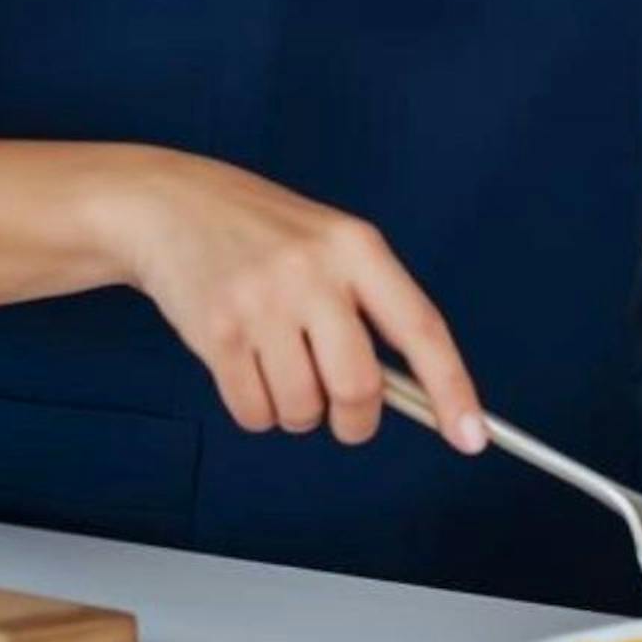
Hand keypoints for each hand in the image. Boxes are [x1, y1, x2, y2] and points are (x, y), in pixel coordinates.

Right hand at [93, 148, 485, 452]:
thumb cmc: (264, 235)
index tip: (471, 436)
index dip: (452, 389)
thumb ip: (371, 308)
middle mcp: (313, 271)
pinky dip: (258, 411)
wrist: (170, 205)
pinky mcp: (217, 331)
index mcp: (357, 246)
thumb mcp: (331, 244)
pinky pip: (255, 413)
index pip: (421, 328)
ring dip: (297, 413)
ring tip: (281, 368)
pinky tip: (246, 369)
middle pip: (358, 388)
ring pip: (303, 409)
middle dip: (355, 420)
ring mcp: (261, 301)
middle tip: (343, 414)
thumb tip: (418, 395)